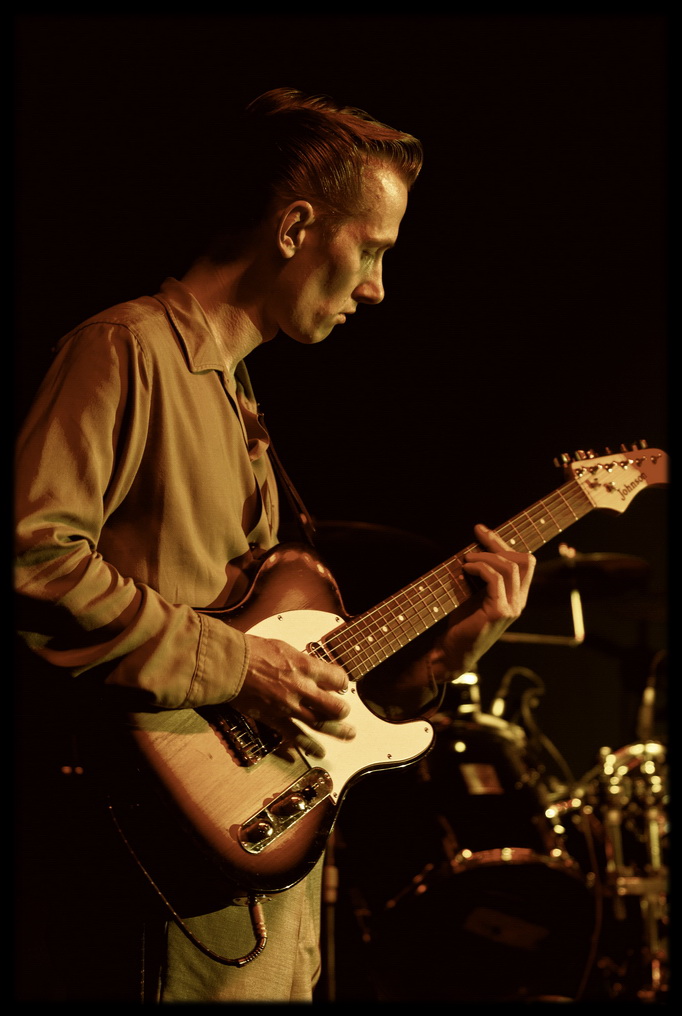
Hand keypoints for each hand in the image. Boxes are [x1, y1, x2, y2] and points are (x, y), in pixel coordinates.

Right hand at [231, 635, 355, 756]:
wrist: (230, 665)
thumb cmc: (252, 651)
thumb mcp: (285, 648)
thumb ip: (302, 662)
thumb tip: (312, 668)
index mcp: (306, 667)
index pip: (338, 679)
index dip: (342, 683)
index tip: (341, 685)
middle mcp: (302, 688)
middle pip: (335, 706)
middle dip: (343, 710)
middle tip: (344, 711)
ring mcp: (290, 707)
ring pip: (322, 724)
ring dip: (337, 731)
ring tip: (348, 735)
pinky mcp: (276, 719)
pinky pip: (296, 737)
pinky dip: (308, 746)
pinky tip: (318, 752)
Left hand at [437, 523, 535, 676]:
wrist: (452, 652)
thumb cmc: (461, 623)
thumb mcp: (475, 594)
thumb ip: (483, 576)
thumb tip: (475, 547)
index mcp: (517, 596)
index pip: (524, 562)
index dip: (504, 543)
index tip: (482, 531)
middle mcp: (520, 602)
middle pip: (524, 560)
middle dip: (498, 543)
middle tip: (477, 533)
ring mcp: (512, 608)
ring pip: (510, 568)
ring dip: (486, 556)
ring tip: (467, 558)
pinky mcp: (499, 612)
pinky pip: (495, 579)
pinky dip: (480, 568)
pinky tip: (466, 567)